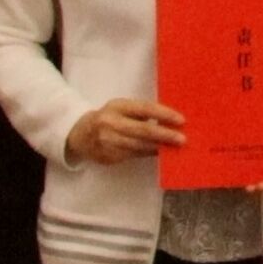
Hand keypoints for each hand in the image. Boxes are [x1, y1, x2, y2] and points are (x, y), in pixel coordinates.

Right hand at [67, 97, 182, 165]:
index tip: (180, 120)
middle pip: (142, 130)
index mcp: (117, 106)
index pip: (144, 109)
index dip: (163, 114)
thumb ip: (141, 113)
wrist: (80, 134)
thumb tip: (169, 121)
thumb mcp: (121, 109)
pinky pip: (133, 155)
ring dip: (158, 147)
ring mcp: (107, 142)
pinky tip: (159, 152)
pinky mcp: (108, 156)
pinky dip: (147, 153)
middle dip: (164, 135)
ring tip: (174, 147)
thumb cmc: (109, 118)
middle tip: (182, 139)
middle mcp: (110, 123)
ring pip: (139, 146)